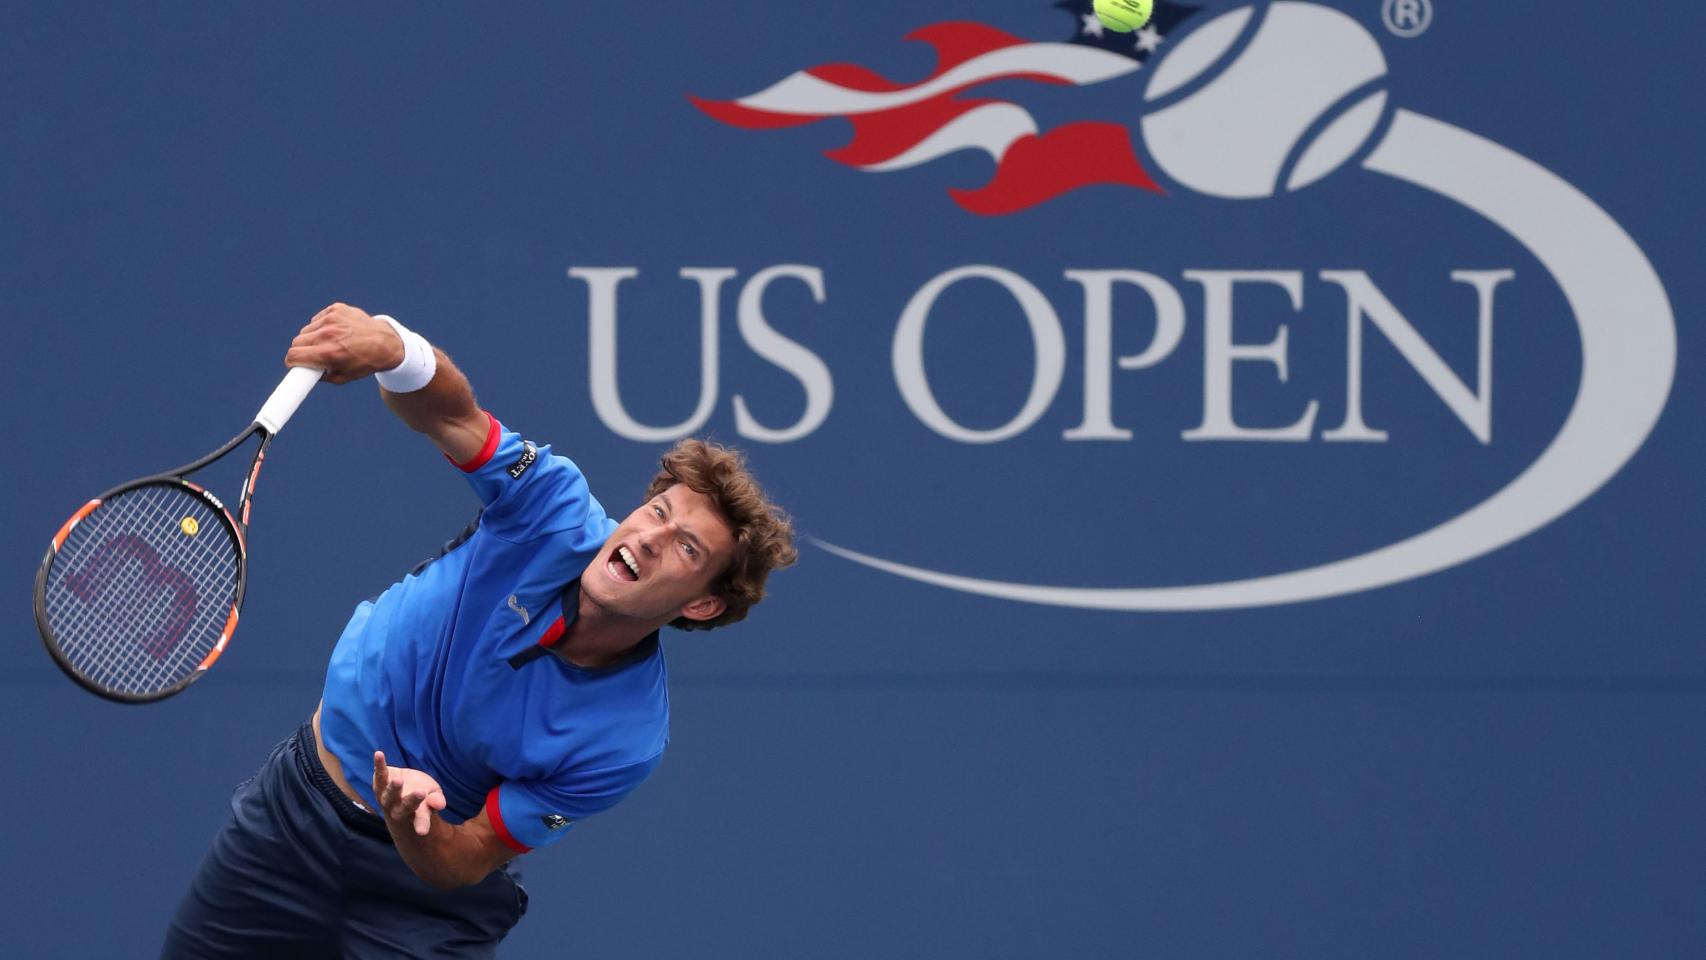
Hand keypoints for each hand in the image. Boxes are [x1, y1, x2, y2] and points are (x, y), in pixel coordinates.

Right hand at [285, 303, 405, 384]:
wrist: (386, 343)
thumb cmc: (364, 363)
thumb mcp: (343, 377)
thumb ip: (320, 376)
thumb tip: (302, 372)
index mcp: (330, 353)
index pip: (294, 355)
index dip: (292, 362)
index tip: (294, 364)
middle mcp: (329, 334)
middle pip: (297, 341)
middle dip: (302, 350)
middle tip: (312, 355)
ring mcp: (332, 319)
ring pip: (306, 330)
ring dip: (312, 338)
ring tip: (328, 343)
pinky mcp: (336, 309)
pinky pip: (317, 319)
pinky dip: (321, 326)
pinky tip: (335, 331)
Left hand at [372, 750, 447, 836]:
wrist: (402, 787)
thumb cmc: (421, 795)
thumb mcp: (433, 795)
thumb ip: (436, 800)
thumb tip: (439, 804)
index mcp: (415, 813)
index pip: (420, 820)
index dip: (421, 824)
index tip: (422, 832)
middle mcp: (398, 808)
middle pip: (404, 807)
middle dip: (411, 801)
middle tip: (421, 794)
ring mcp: (386, 797)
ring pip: (389, 795)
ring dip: (393, 788)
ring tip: (399, 781)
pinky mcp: (379, 783)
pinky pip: (379, 775)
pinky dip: (379, 765)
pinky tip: (379, 754)